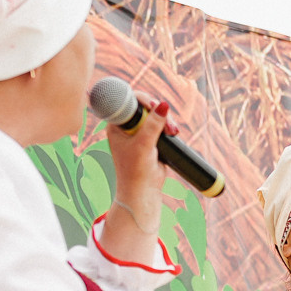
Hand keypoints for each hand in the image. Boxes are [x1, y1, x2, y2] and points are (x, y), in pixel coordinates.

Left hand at [102, 98, 172, 243]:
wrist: (143, 190)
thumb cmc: (136, 169)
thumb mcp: (144, 145)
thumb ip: (153, 124)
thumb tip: (164, 104)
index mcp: (116, 125)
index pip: (127, 102)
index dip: (142, 100)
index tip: (153, 106)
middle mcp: (126, 126)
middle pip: (144, 106)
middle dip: (158, 111)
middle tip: (167, 123)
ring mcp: (139, 132)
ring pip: (154, 115)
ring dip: (166, 119)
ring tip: (173, 131)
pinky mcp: (151, 138)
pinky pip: (160, 124)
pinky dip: (168, 126)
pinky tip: (173, 133)